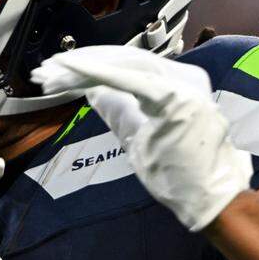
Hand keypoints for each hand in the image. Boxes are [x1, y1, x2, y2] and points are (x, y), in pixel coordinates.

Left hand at [32, 46, 252, 231]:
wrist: (212, 199)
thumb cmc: (182, 174)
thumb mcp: (140, 137)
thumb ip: (120, 112)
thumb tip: (92, 93)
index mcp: (180, 84)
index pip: (128, 67)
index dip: (92, 67)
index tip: (60, 74)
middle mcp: (184, 77)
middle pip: (123, 61)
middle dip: (80, 64)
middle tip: (46, 71)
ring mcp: (183, 85)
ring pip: (123, 65)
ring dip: (82, 68)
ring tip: (52, 73)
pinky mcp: (175, 97)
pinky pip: (130, 79)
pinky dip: (99, 71)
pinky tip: (74, 69)